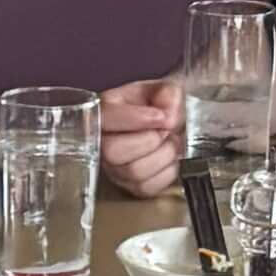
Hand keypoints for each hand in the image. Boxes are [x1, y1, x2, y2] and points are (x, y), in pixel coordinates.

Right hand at [97, 79, 186, 196]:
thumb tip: (168, 116)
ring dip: (163, 155)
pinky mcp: (132, 187)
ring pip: (134, 171)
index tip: (160, 116)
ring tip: (171, 142)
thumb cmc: (161, 105)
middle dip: (150, 140)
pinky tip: (170, 158)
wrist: (172, 122)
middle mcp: (102, 143)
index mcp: (105, 111)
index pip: (104, 118)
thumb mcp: (165, 89)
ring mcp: (115, 169)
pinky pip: (148, 187)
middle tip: (167, 130)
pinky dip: (168, 172)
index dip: (134, 118)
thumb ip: (168, 94)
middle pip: (113, 151)